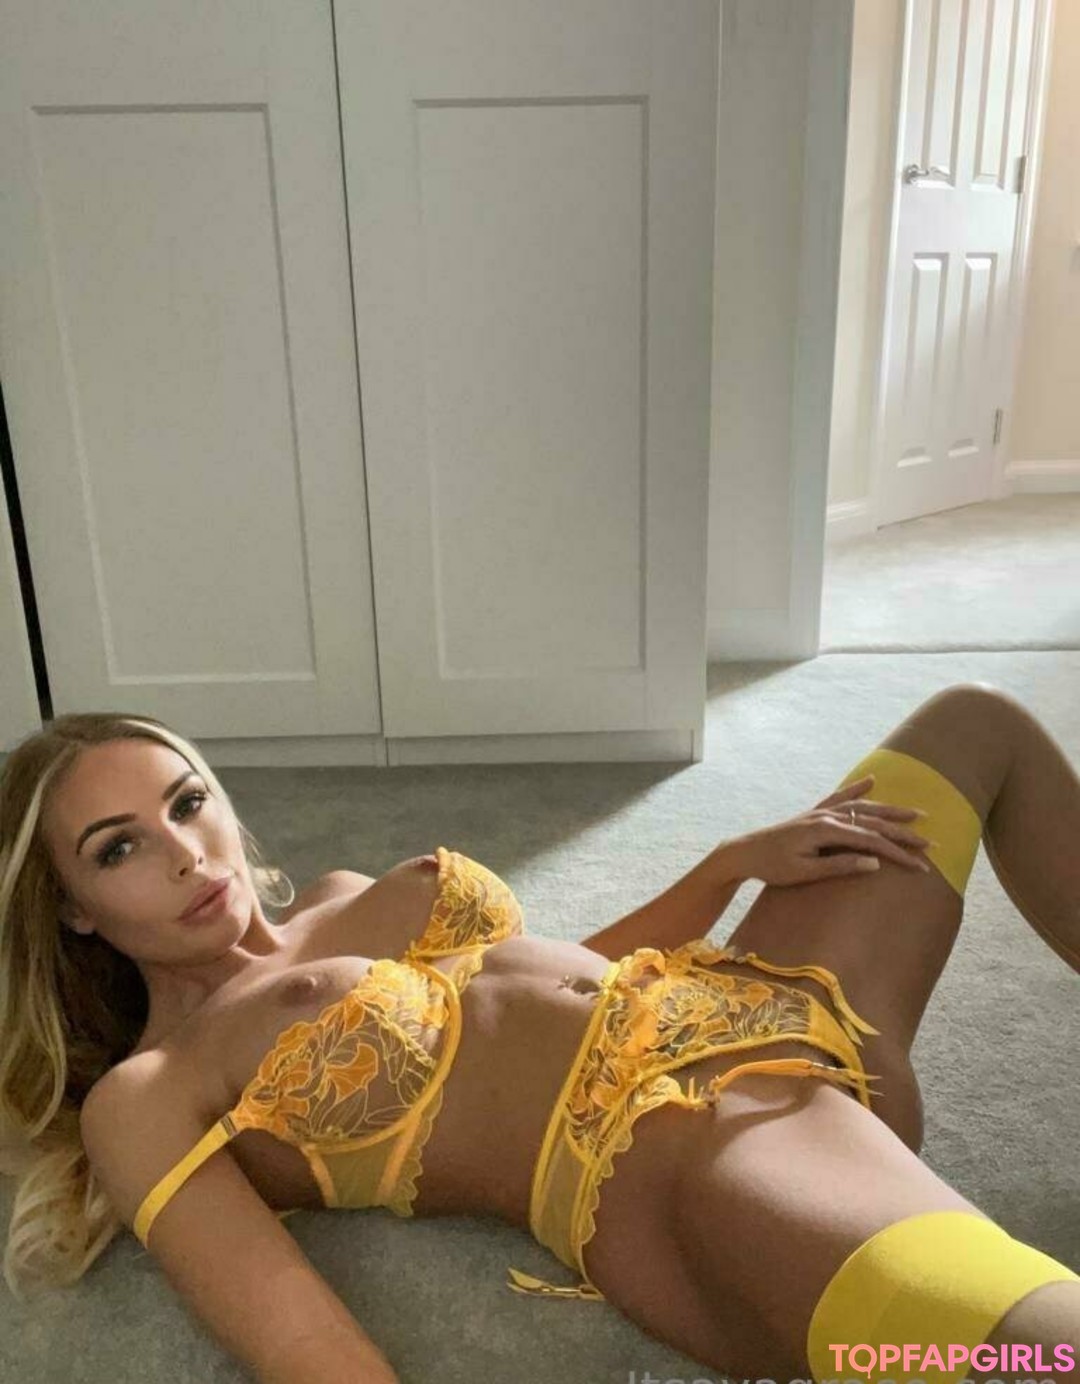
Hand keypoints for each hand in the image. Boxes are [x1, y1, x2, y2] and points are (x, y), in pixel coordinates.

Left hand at [727, 775, 934, 886]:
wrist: (743, 853)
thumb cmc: (773, 867)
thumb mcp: (806, 872)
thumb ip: (840, 866)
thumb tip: (875, 864)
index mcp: (826, 831)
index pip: (872, 841)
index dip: (899, 854)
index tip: (922, 866)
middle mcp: (826, 816)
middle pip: (873, 822)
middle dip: (904, 833)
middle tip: (931, 843)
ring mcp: (820, 812)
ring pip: (862, 808)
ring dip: (890, 810)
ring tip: (915, 814)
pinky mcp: (813, 814)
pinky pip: (839, 798)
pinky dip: (856, 789)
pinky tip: (871, 782)